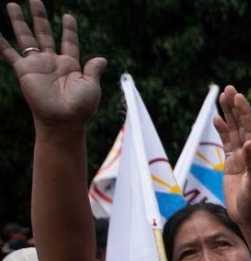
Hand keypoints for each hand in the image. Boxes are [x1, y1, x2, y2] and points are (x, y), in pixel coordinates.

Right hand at [0, 1, 105, 127]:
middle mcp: (52, 61)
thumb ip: (93, 70)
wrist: (64, 120)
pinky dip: (1, 43)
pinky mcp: (24, 71)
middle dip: (40, 17)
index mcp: (70, 64)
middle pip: (44, 33)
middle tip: (35, 0)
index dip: (69, 29)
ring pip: (26, 37)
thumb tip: (102, 58)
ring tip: (12, 5)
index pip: (69, 41)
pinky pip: (9, 54)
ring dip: (19, 21)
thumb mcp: (91, 86)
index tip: (68, 16)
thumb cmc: (80, 107)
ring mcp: (37, 65)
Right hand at [213, 85, 250, 227]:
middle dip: (236, 108)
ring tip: (222, 96)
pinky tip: (217, 119)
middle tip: (229, 88)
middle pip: (243, 125)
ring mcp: (242, 158)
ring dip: (229, 115)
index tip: (238, 97)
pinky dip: (223, 130)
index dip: (245, 114)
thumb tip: (249, 144)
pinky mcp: (233, 164)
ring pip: (234, 131)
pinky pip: (227, 143)